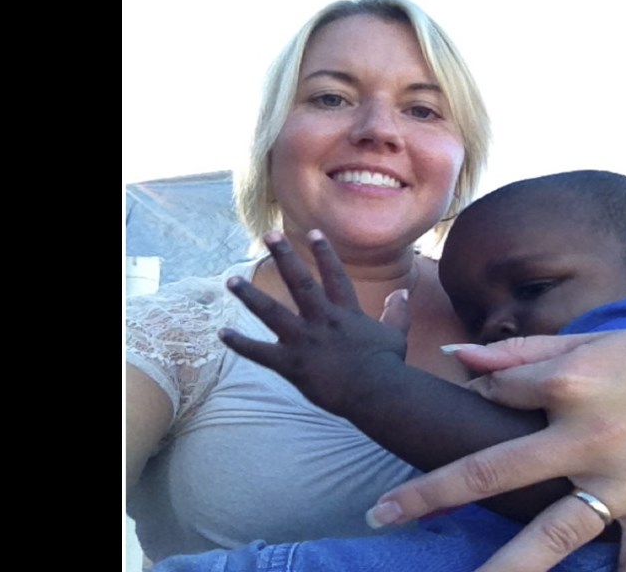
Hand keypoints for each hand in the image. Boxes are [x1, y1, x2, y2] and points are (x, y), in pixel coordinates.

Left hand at [218, 230, 407, 412]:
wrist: (377, 393)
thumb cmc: (388, 366)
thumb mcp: (396, 334)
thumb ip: (397, 311)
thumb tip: (402, 292)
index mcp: (346, 313)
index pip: (334, 276)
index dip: (324, 253)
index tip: (313, 232)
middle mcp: (322, 320)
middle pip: (300, 282)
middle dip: (285, 257)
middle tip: (270, 235)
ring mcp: (305, 341)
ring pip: (272, 312)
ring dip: (250, 296)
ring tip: (231, 280)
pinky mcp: (292, 364)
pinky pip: (260, 353)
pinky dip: (241, 344)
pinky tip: (222, 334)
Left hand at [368, 330, 625, 571]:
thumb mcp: (590, 342)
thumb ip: (519, 355)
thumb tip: (454, 360)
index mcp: (570, 384)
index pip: (493, 400)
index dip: (472, 405)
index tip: (457, 420)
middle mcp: (590, 437)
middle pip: (494, 473)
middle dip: (432, 494)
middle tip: (382, 513)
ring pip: (553, 536)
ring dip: (504, 568)